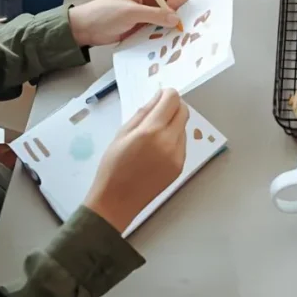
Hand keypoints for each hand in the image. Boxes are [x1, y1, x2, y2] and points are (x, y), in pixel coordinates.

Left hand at [68, 0, 187, 45]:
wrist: (86, 29)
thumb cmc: (105, 13)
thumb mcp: (130, 12)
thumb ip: (155, 14)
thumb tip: (177, 19)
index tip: (171, 10)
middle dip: (177, 10)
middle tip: (170, 24)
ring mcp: (151, 6)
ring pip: (172, 12)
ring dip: (171, 22)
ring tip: (165, 33)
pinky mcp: (148, 20)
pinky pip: (164, 23)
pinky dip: (165, 29)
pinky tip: (160, 37)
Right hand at [84, 88, 189, 233]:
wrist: (116, 202)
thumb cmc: (112, 166)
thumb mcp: (122, 133)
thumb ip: (143, 113)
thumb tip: (158, 97)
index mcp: (151, 131)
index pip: (172, 100)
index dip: (167, 94)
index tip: (159, 98)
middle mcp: (169, 141)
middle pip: (184, 111)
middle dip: (173, 106)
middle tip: (159, 112)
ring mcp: (178, 155)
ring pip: (183, 127)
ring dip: (174, 123)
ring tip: (154, 135)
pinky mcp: (180, 166)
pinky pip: (182, 143)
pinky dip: (174, 139)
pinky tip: (157, 149)